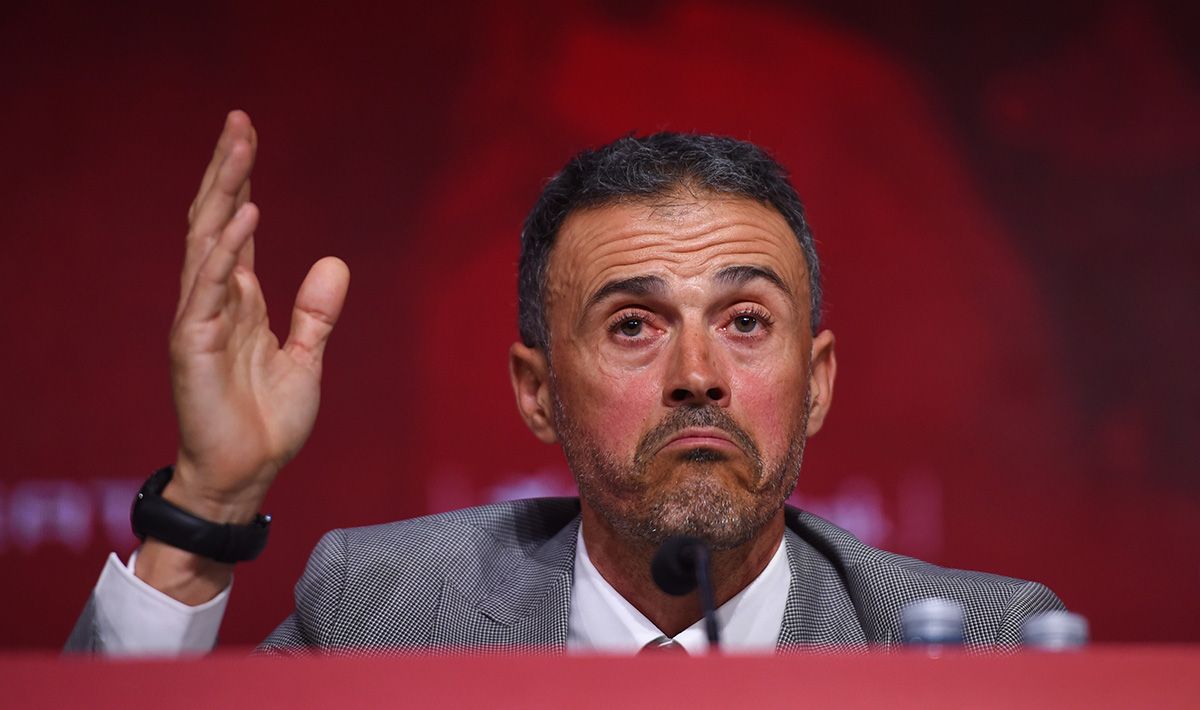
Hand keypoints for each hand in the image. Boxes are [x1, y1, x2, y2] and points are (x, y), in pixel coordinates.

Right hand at [166, 111, 349, 522]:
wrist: (246, 474)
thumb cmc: (267, 423)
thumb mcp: (305, 359)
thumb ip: (316, 313)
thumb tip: (333, 262)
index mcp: (240, 301)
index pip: (236, 228)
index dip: (240, 182)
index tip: (247, 137)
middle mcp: (215, 301)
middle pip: (216, 220)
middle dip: (227, 170)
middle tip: (239, 120)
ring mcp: (201, 319)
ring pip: (207, 241)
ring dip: (223, 191)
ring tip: (240, 145)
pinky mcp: (195, 344)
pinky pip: (209, 288)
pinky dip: (226, 250)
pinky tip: (246, 214)